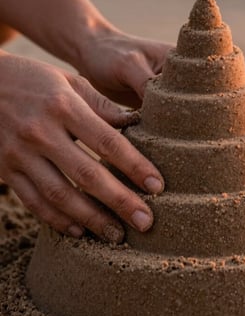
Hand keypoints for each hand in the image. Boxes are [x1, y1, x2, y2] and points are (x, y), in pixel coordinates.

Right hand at [0, 54, 164, 242]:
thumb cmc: (34, 80)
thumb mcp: (69, 81)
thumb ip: (102, 105)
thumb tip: (136, 125)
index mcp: (63, 106)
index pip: (107, 142)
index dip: (135, 166)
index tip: (157, 186)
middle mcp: (41, 132)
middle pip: (86, 174)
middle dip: (119, 201)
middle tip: (146, 222)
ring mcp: (19, 154)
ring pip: (59, 195)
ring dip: (91, 219)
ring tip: (117, 235)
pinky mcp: (5, 170)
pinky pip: (33, 202)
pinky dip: (57, 220)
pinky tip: (80, 231)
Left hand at [78, 25, 244, 145]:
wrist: (95, 54)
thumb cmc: (111, 55)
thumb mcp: (127, 65)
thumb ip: (146, 82)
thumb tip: (168, 106)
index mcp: (198, 68)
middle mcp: (201, 86)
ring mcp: (192, 103)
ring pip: (233, 119)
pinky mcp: (178, 118)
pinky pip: (207, 133)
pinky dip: (225, 147)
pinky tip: (233, 168)